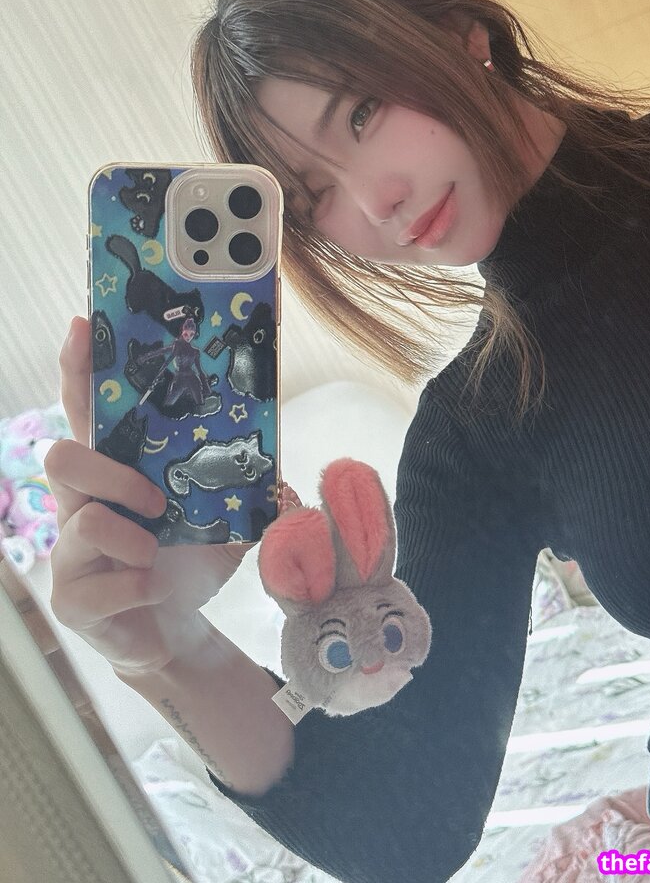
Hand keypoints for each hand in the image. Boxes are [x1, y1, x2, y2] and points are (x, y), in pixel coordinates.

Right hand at [45, 317, 251, 676]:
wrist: (176, 630)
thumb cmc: (189, 561)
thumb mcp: (224, 517)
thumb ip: (243, 490)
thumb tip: (282, 475)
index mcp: (114, 472)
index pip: (86, 413)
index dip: (78, 369)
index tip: (82, 325)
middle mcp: (81, 504)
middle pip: (61, 457)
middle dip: (112, 473)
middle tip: (157, 500)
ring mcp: (70, 551)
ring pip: (82, 521)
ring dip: (134, 539)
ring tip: (158, 552)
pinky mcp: (72, 598)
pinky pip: (98, 585)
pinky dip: (141, 589)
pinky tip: (155, 592)